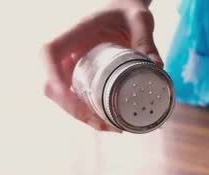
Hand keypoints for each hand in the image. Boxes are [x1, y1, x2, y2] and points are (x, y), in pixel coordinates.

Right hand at [41, 0, 160, 131]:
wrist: (123, 10)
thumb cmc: (127, 11)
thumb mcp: (139, 20)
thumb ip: (147, 39)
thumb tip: (158, 66)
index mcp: (75, 33)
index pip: (50, 53)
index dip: (53, 77)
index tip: (69, 96)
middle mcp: (66, 51)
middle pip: (52, 86)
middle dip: (74, 109)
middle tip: (104, 124)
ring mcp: (69, 66)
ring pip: (61, 98)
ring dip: (81, 117)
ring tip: (113, 128)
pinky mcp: (77, 77)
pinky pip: (73, 99)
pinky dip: (86, 114)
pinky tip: (108, 123)